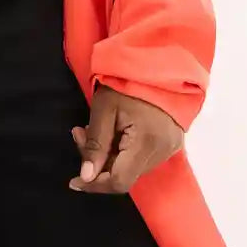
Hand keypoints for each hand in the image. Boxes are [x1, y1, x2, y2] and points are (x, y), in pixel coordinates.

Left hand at [69, 84, 183, 194]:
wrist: (159, 61)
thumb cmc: (127, 80)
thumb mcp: (104, 108)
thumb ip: (96, 144)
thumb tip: (86, 177)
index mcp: (147, 142)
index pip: (119, 181)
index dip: (95, 184)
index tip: (74, 180)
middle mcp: (163, 151)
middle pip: (124, 175)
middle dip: (97, 163)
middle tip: (79, 135)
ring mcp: (170, 148)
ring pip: (132, 167)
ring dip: (108, 156)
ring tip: (91, 129)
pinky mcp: (171, 142)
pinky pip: (142, 158)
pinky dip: (123, 151)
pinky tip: (112, 132)